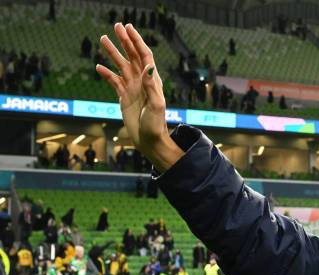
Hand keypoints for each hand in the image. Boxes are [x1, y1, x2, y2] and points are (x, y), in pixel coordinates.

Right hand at [96, 23, 182, 171]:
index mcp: (152, 81)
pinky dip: (106, 74)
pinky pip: (114, 81)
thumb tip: (148, 65)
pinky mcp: (124, 97)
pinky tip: (98, 67)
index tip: (128, 28)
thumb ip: (151, 86)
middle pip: (132, 56)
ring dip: (112, 53)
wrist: (149, 141)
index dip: (137, 41)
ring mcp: (132, 88)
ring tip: (103, 39)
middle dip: (124, 41)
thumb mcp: (155, 105)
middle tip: (116, 25)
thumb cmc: (156, 125)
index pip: (144, 56)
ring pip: (121, 66)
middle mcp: (142, 82)